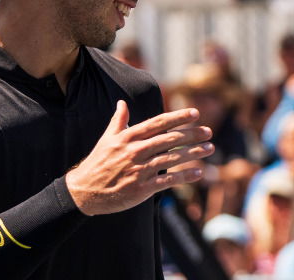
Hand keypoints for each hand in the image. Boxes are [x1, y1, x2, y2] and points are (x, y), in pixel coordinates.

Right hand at [66, 100, 214, 215]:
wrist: (83, 191)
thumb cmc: (98, 163)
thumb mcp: (107, 139)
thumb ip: (119, 121)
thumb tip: (122, 103)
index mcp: (128, 137)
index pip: (158, 123)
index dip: (178, 117)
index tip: (195, 114)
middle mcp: (135, 151)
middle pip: (170, 140)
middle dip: (192, 134)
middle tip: (209, 132)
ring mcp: (139, 170)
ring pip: (172, 159)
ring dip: (193, 153)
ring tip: (209, 148)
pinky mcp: (141, 188)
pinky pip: (168, 180)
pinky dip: (185, 176)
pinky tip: (199, 172)